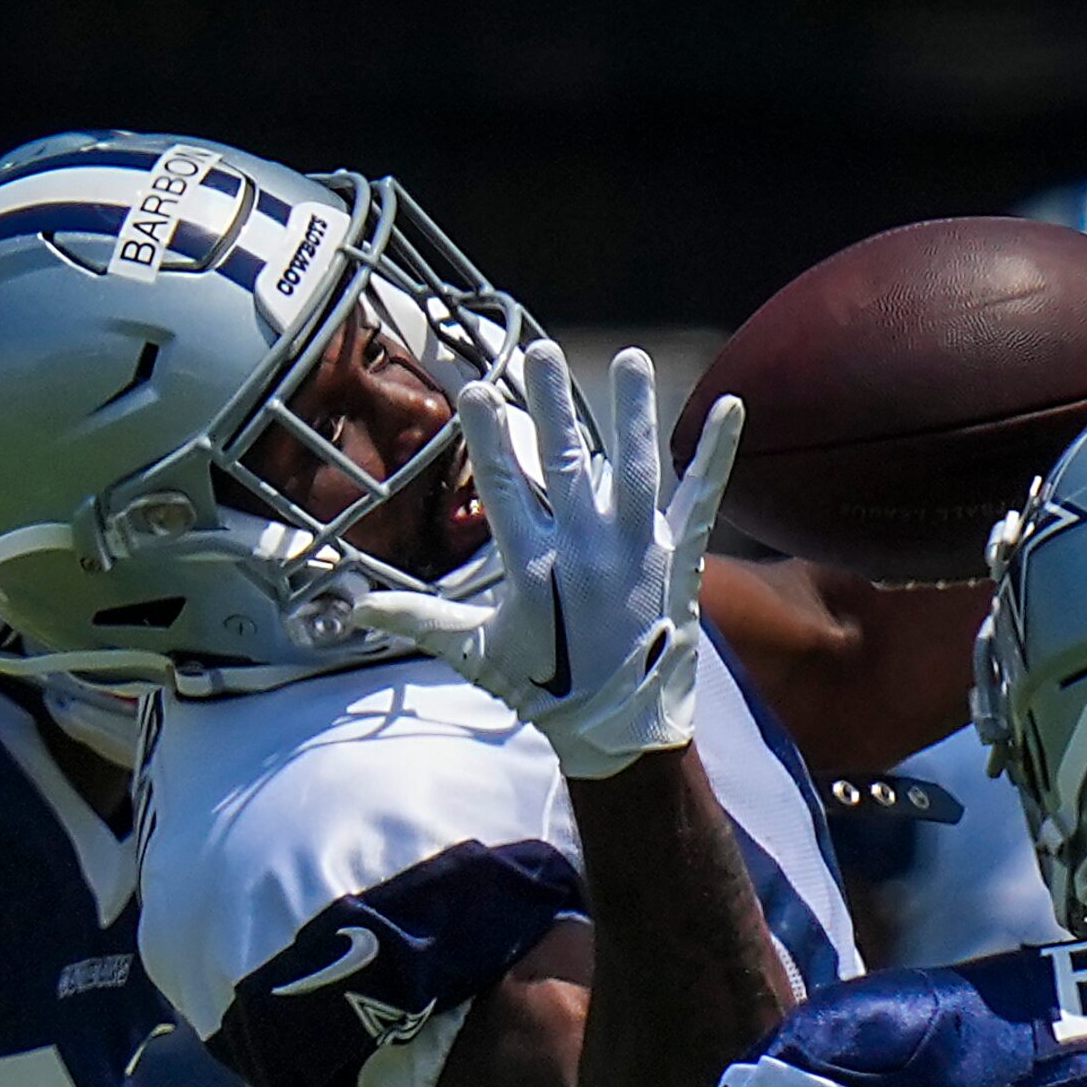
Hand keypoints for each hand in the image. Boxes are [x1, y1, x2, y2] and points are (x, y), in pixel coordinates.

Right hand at [351, 340, 745, 780]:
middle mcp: (587, 552)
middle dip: (552, 403)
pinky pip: (703, 499)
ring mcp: (639, 553)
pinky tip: (732, 407)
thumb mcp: (475, 654)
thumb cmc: (543, 691)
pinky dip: (718, 454)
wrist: (621, 736)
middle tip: (540, 349)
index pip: (503, 488)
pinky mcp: (681, 562)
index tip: (477, 389)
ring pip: (634, 468)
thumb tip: (354, 609)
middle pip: (565, 463)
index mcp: (534, 568)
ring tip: (630, 357)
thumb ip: (419, 619)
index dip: (489, 438)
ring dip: (633, 410)